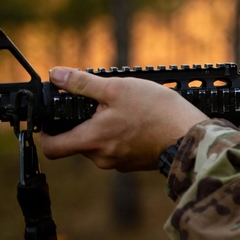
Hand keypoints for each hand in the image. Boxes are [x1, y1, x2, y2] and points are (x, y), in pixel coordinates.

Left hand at [37, 67, 208, 171]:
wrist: (193, 136)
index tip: (52, 122)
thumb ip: (83, 83)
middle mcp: (102, 158)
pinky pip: (120, 150)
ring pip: (101, 146)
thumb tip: (56, 75)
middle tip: (104, 105)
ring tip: (129, 111)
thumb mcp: (118, 88)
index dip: (46, 134)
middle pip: (79, 143)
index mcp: (92, 140)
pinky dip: (124, 137)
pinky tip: (141, 123)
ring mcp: (120, 164)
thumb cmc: (157, 112)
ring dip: (107, 130)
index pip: (51, 148)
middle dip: (86, 124)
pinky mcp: (137, 164)